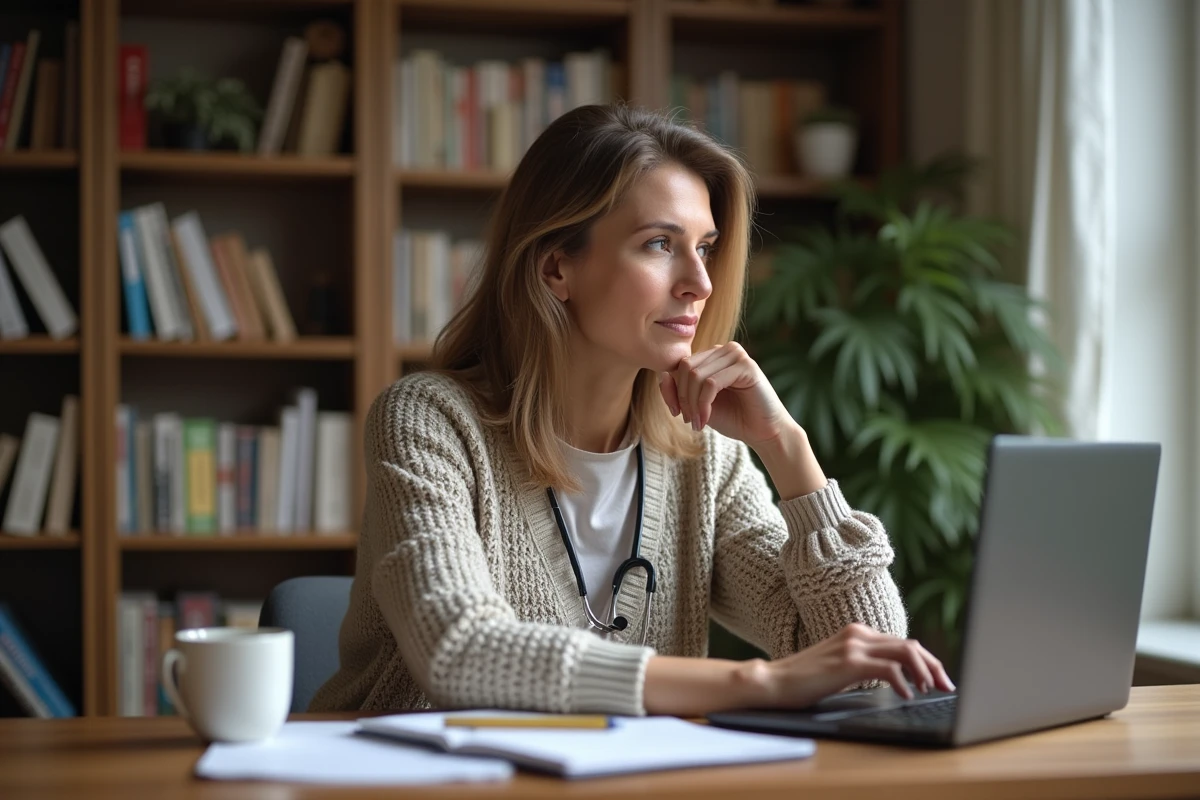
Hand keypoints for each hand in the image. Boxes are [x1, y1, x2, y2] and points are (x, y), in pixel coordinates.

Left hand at [659, 342, 793, 448]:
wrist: (763, 433)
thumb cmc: (733, 417)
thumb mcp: (697, 403)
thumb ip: (679, 389)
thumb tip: (663, 376)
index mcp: (713, 355)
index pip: (679, 364)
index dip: (671, 388)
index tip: (676, 413)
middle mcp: (724, 349)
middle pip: (685, 367)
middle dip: (682, 397)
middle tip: (689, 420)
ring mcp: (736, 355)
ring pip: (696, 375)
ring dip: (692, 404)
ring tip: (698, 422)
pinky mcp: (746, 366)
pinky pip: (711, 383)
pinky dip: (703, 405)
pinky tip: (706, 420)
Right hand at [751, 623, 955, 707]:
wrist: (774, 681)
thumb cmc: (804, 680)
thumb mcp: (840, 668)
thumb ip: (864, 665)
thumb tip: (894, 678)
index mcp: (857, 633)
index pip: (903, 643)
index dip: (926, 660)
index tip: (938, 679)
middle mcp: (858, 633)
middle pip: (910, 645)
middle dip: (933, 665)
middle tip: (946, 686)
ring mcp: (853, 645)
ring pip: (904, 652)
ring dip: (924, 672)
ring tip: (932, 690)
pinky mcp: (848, 662)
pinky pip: (888, 669)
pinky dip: (903, 682)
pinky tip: (907, 695)